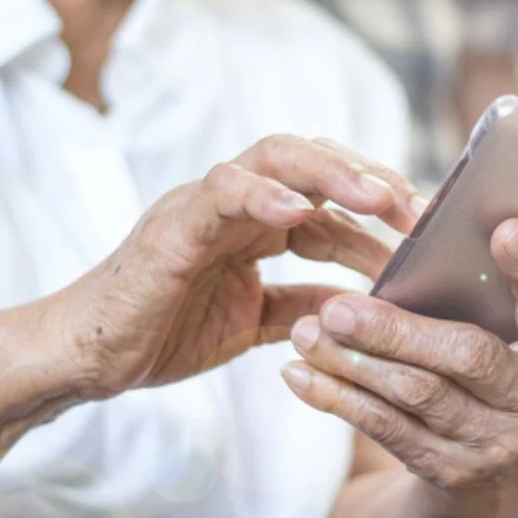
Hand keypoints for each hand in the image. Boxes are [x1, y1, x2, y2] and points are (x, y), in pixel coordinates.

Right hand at [43, 136, 424, 399]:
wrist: (88, 358)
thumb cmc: (165, 331)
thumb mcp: (255, 323)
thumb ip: (306, 307)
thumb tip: (367, 306)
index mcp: (258, 224)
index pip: (330, 200)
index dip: (380, 212)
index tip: (429, 232)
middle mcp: (237, 203)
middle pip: (313, 162)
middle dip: (370, 179)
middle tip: (419, 208)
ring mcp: (203, 206)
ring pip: (274, 159)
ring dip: (333, 174)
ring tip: (381, 197)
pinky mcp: (170, 225)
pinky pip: (218, 193)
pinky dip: (258, 195)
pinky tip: (295, 209)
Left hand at [282, 221, 517, 517]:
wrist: (507, 484)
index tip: (504, 227)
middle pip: (469, 358)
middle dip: (400, 331)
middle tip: (340, 303)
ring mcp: (496, 446)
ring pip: (417, 397)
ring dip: (355, 364)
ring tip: (307, 328)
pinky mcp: (449, 473)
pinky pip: (386, 432)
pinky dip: (339, 401)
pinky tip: (299, 374)